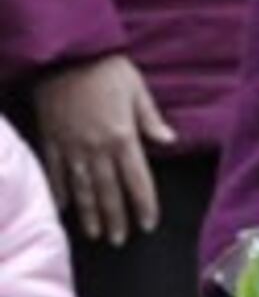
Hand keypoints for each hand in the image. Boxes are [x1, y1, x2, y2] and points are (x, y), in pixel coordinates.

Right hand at [33, 53, 175, 245]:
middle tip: (120, 240)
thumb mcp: (137, 90)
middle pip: (108, 191)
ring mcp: (71, 147)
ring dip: (89, 213)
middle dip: (116, 218)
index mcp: (123, 137)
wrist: (65, 55)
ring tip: (95, 234)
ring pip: (82, 188)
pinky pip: (55, 172)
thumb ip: (151, 120)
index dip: (143, 205)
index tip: (147, 225)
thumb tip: (169, 140)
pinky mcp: (51, 140)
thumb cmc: (107, 70)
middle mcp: (97, 148)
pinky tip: (61, 209)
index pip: (137, 180)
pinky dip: (59, 192)